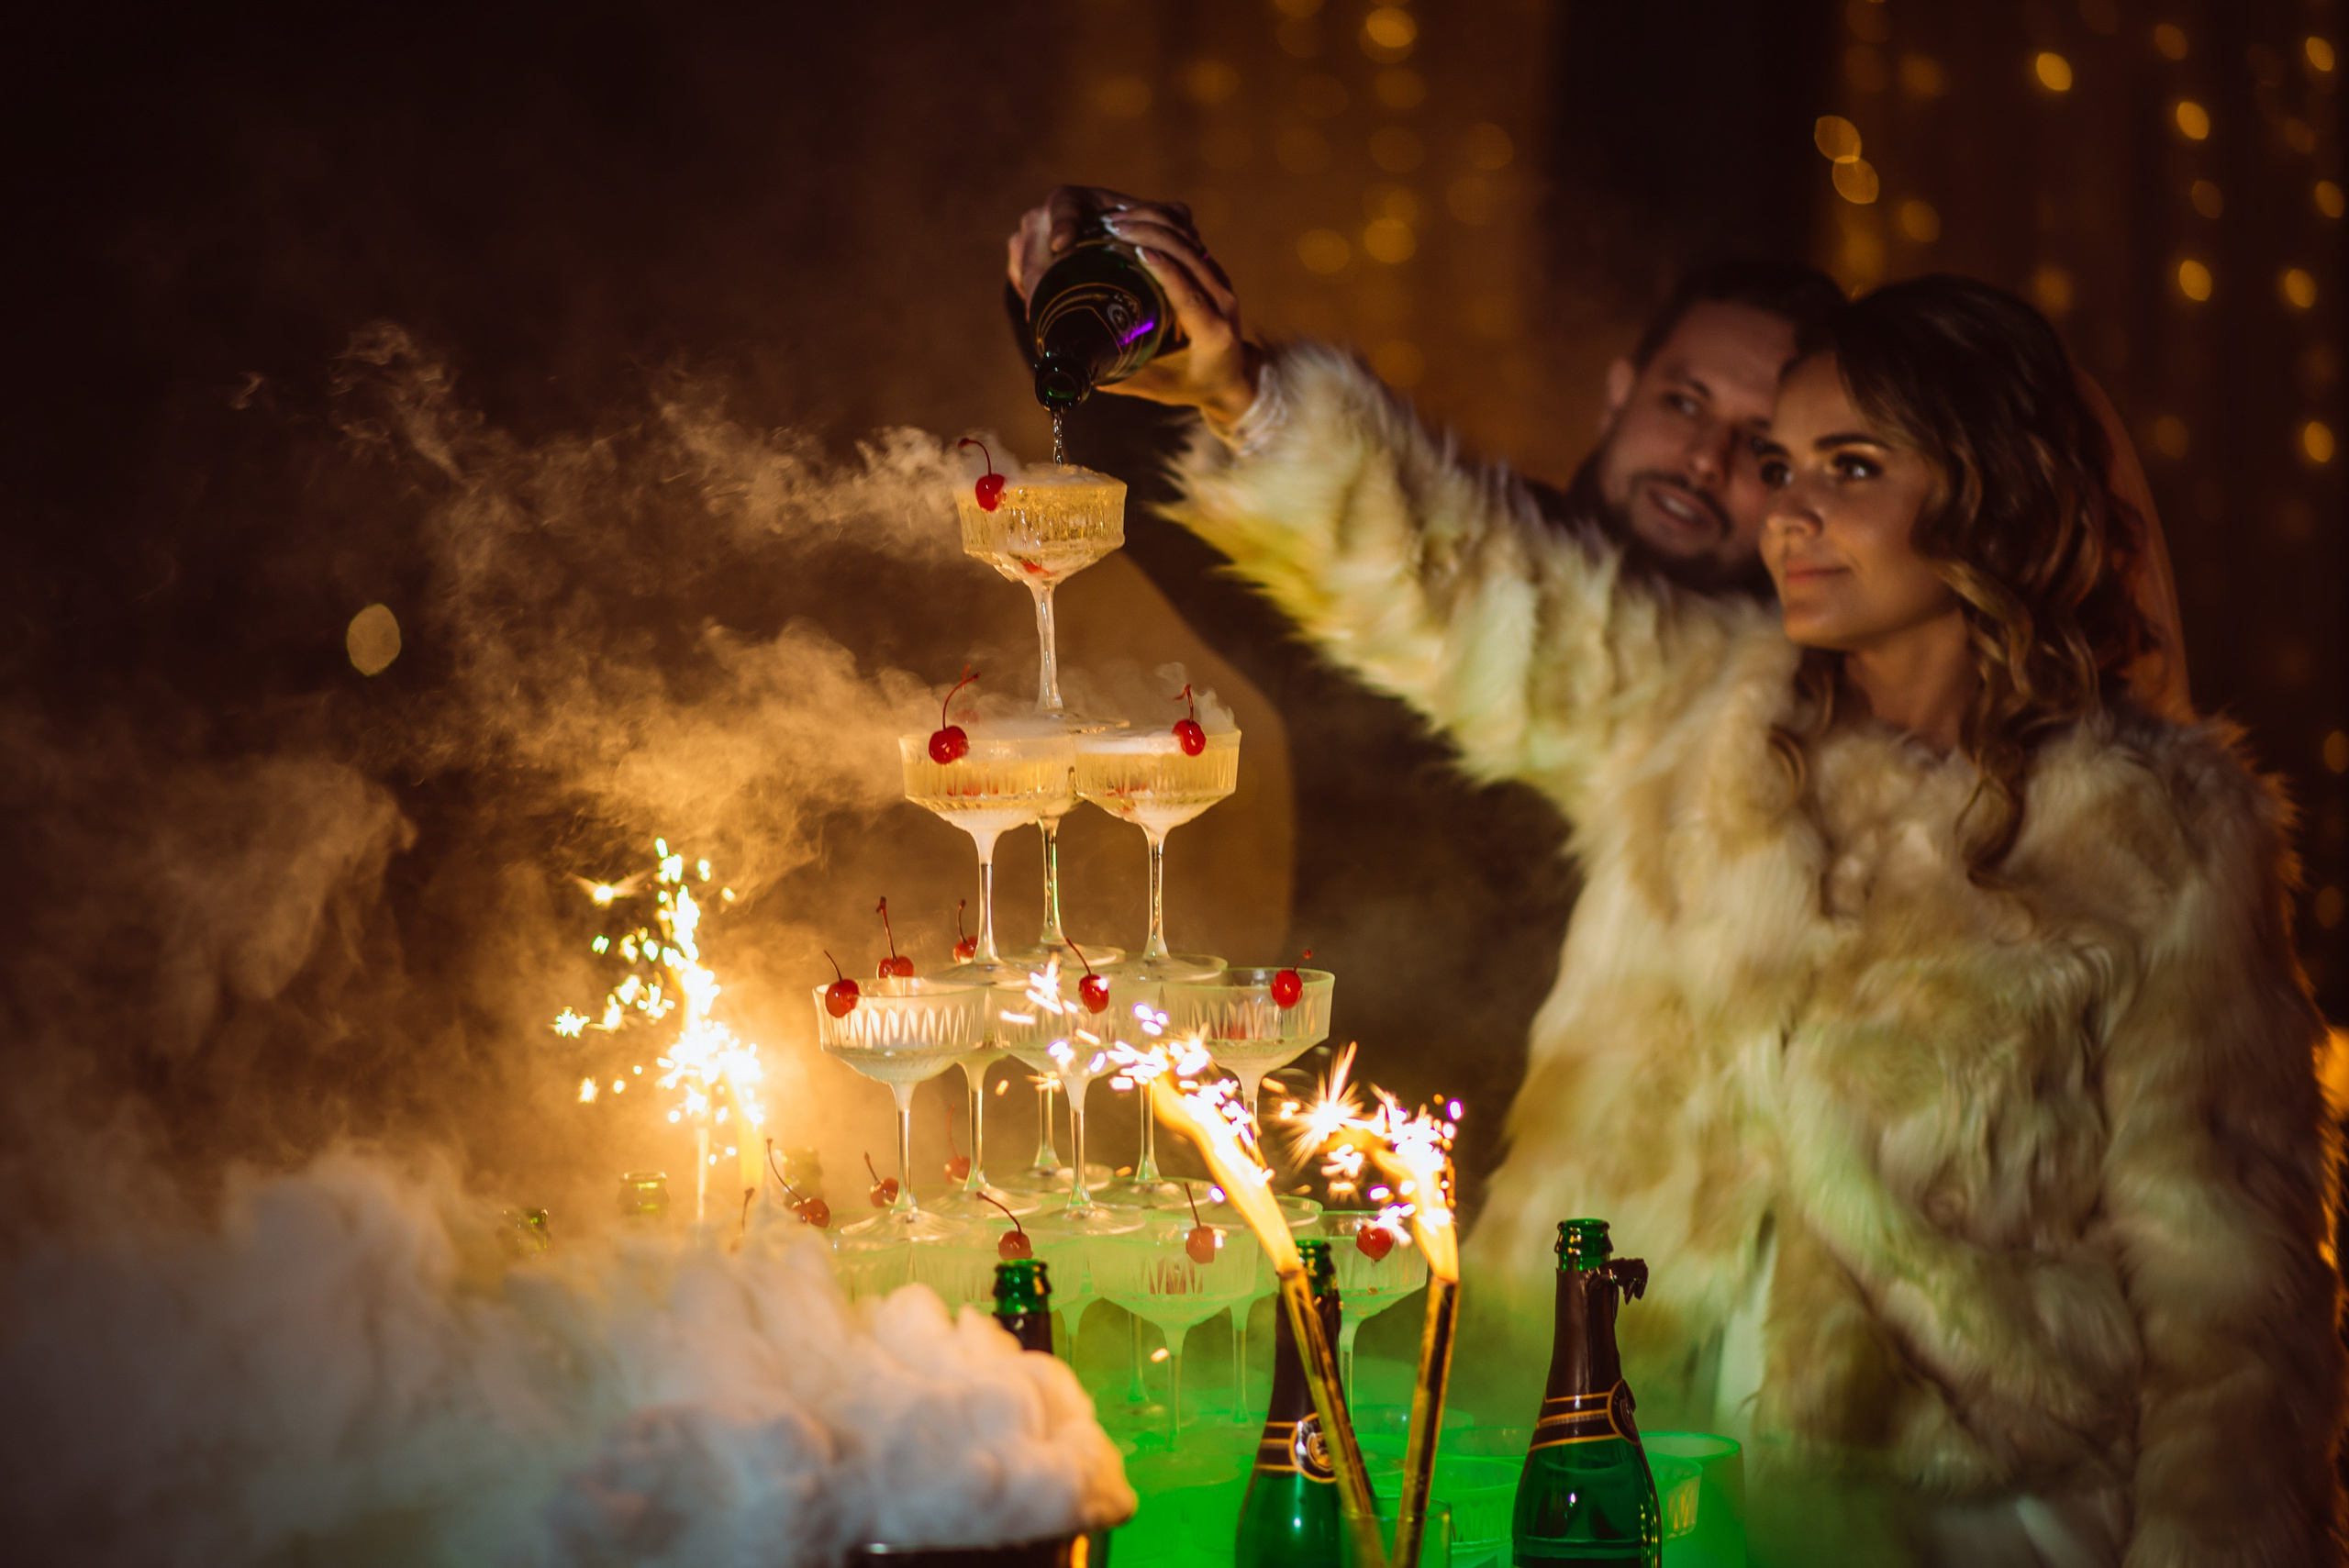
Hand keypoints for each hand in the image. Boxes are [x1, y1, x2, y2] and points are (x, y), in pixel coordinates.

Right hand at [1007, 185, 1262, 426]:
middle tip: (1111, 227)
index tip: (1139, 250)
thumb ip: (1121, 376)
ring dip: (1154, 223)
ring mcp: (1220, 283)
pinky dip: (1162, 225)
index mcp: (1212, 333)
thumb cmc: (1191, 385)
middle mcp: (1222, 303)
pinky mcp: (1212, 272)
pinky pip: (1189, 240)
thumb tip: (1078, 366)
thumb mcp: (1157, 387)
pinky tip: (1133, 220)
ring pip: (1190, 241)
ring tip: (1115, 219)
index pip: (1189, 295)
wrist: (1232, 376)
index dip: (1166, 270)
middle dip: (1152, 234)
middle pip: (1190, 257)